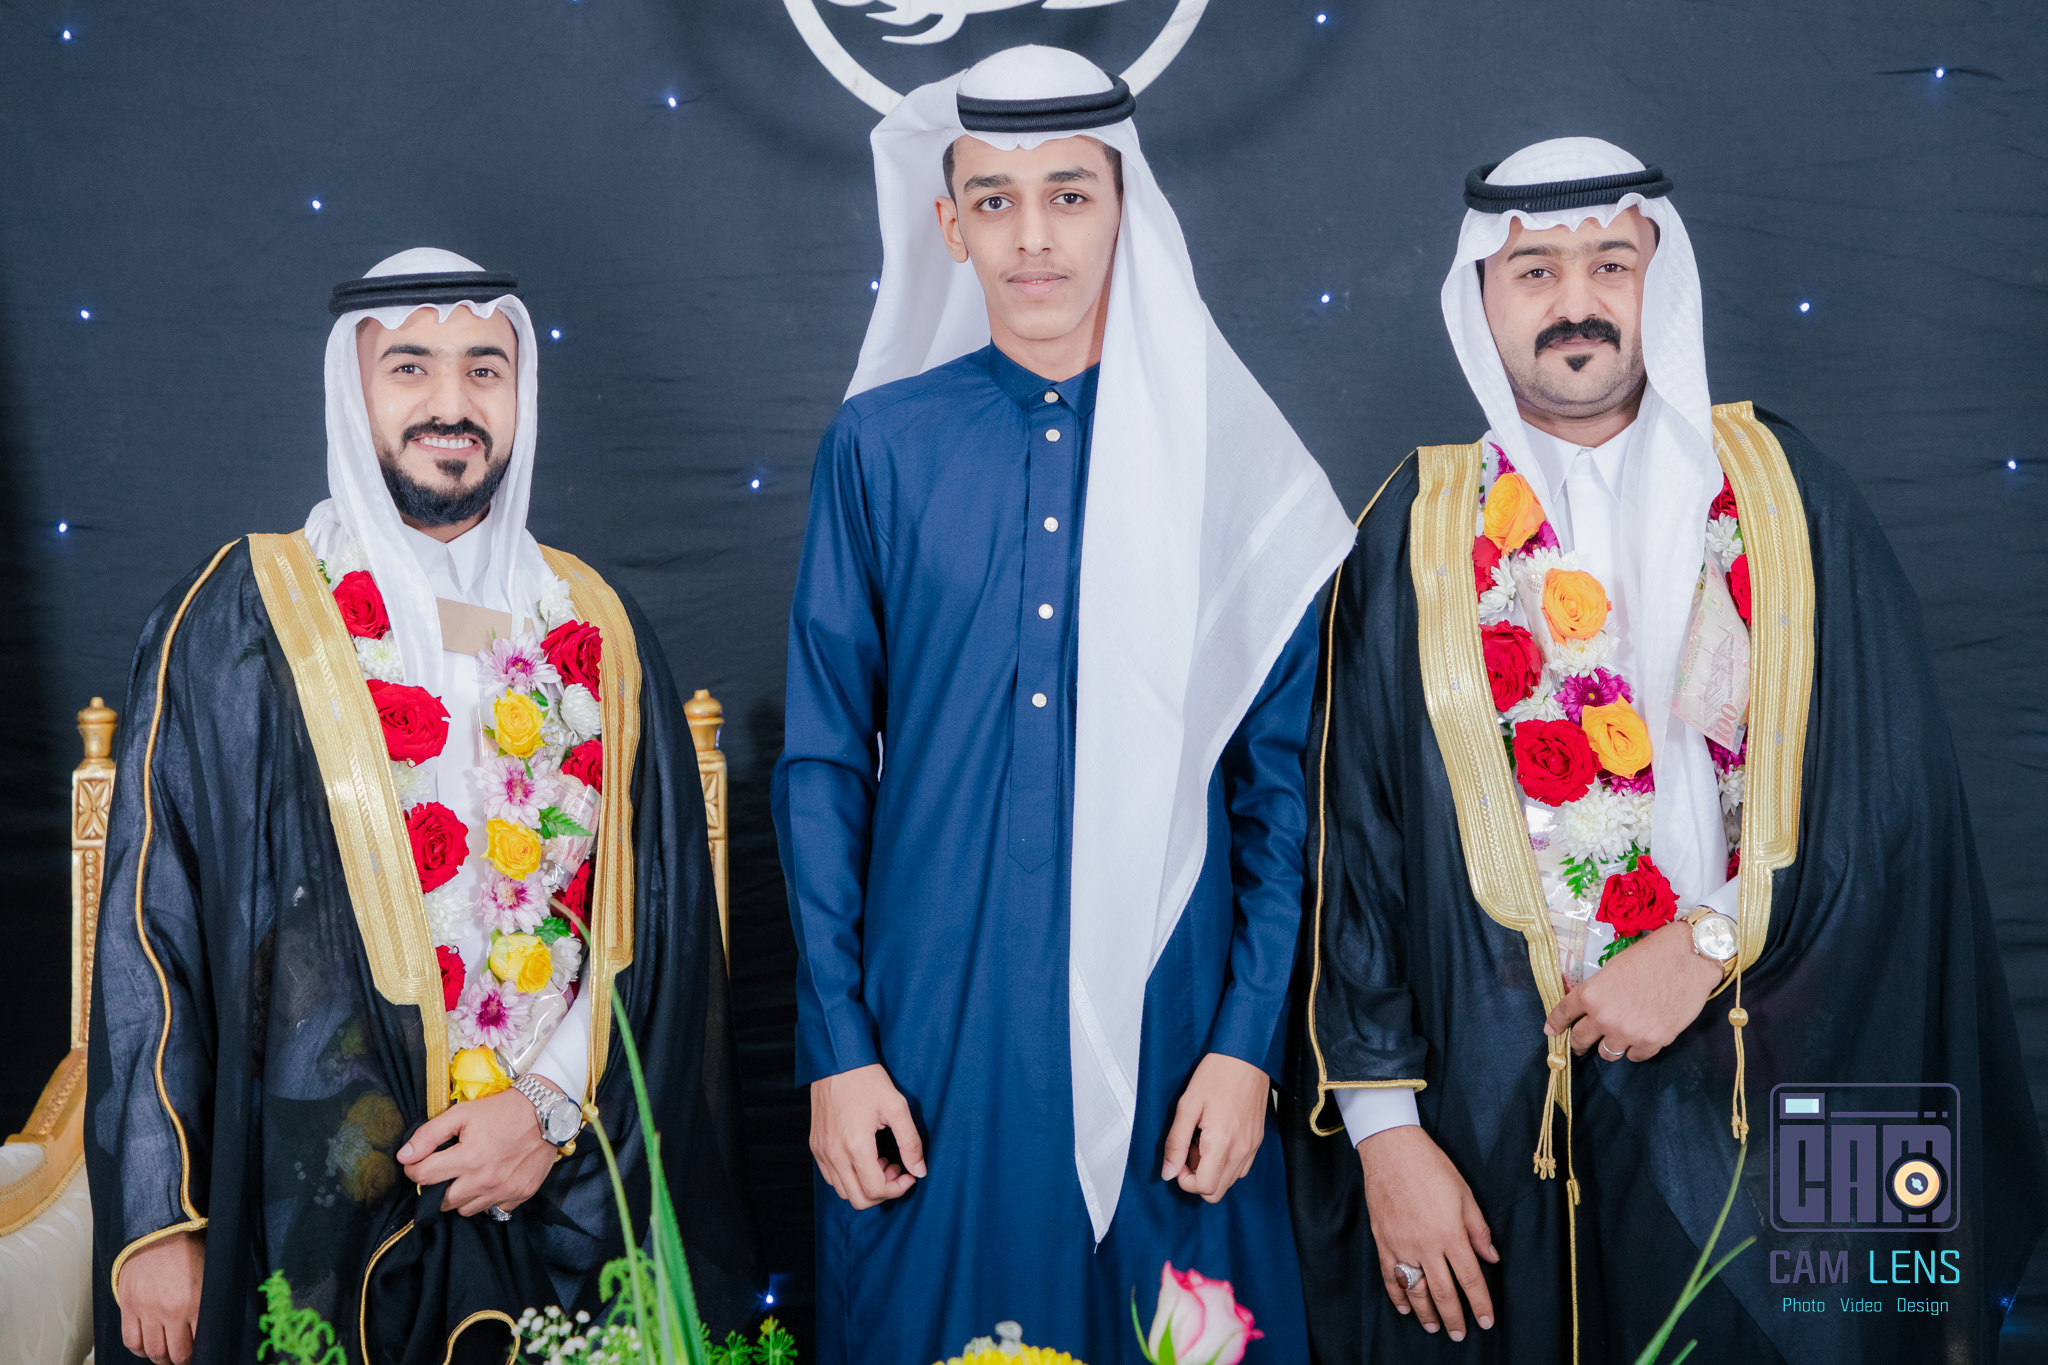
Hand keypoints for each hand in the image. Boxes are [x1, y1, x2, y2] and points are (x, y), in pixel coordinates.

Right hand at [118, 1228, 203, 1364]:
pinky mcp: (128, 1306)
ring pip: (153, 1352)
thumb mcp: (213, 1271)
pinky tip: (148, 1347)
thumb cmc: (191, 1246)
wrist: (159, 1228)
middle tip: (187, 1357)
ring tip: (168, 1355)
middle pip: (176, 1354)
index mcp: (197, 1301)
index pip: (203, 1343)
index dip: (206, 1352)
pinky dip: (140, 1350)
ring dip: (162, 1358)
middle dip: (183, 1360)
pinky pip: (131, 1340)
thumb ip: (214, 1299)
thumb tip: (222, 1321)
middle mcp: (171, 1310)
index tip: (207, 1352)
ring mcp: (147, 1310)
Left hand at [397, 1082, 558, 1215]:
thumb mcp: (462, 1113)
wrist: (546, 1113)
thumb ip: (429, 1134)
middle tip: (444, 1171)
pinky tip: (489, 1180)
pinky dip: (486, 1199)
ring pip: (466, 1209)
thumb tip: (404, 1157)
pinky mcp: (520, 1195)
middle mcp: (485, 1180)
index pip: (423, 1177)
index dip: (414, 1169)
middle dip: (436, 1188)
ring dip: (460, 1196)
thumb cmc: (501, 1111)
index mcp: (468, 1158)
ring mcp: (504, 1191)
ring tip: (467, 1176)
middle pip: (442, 1202)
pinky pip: (492, 1209)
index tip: (418, 1162)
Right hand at [810, 1063, 925, 1209]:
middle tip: (896, 1169)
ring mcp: (822, 1151)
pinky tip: (864, 1156)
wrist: (836, 1061)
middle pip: (858, 1199)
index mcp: (856, 1146)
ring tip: (880, 1161)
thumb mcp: (897, 1106)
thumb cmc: (866, 1080)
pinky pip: (831, 1177)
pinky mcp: (816, 1146)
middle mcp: (835, 1153)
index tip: (908, 1174)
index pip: (876, 1190)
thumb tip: (919, 1171)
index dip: (897, 1189)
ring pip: (843, 1191)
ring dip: (865, 1185)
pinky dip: (849, 1177)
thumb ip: (910, 1142)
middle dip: (882, 1191)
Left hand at [1161, 1053, 1271, 1202]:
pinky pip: (1240, 1167)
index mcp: (1221, 1143)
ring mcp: (1252, 1147)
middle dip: (1197, 1178)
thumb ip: (1176, 1143)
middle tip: (1188, 1151)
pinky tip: (1216, 1139)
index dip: (1185, 1180)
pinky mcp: (1257, 1141)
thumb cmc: (1217, 1074)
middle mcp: (1241, 1150)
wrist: (1247, 1056)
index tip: (1178, 1160)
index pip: (1204, 1187)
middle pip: (1217, 1191)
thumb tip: (1168, 1171)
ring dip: (1211, 1170)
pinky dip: (1225, 1162)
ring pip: (1230, 1181)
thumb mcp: (1187, 1106)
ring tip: (1202, 1141)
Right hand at [1358, 1125, 1497, 1340]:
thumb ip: (1478, 1230)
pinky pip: (1389, 1275)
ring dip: (1426, 1313)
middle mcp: (1426, 1245)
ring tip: (1433, 1327)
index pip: (1469, 1278)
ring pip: (1415, 1290)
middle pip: (1443, 1292)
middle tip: (1460, 1335)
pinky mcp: (1383, 1240)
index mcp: (1450, 1233)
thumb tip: (1491, 1259)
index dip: (1480, 1303)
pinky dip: (1396, 1295)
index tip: (1486, 1321)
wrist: (1392, 1150)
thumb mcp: (1465, 1195)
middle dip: (1454, 1317)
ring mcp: (1401, 1244)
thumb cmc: (1432, 1167)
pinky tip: (1405, 1308)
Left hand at [1544, 918, 1720, 1061]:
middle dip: (1579, 1042)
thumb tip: (1590, 1008)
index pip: (1563, 1014)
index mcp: (1591, 994)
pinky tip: (1639, 1039)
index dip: (1555, 1024)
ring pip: (1607, 1053)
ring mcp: (1629, 1032)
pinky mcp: (1653, 1042)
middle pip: (1581, 1039)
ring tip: (1615, 1038)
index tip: (1550, 1031)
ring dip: (1608, 1046)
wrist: (1689, 958)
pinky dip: (1634, 1050)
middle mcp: (1605, 1017)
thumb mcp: (1613, 968)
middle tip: (1581, 1042)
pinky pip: (1635, 1057)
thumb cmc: (1651, 955)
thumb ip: (1598, 992)